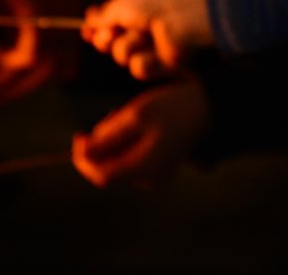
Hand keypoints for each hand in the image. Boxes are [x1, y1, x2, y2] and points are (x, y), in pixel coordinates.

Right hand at [0, 0, 81, 102]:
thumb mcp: (18, 8)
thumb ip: (21, 34)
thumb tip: (14, 66)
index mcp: (69, 17)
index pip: (68, 62)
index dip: (43, 78)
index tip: (16, 86)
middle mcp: (70, 19)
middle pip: (54, 72)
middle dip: (20, 91)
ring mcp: (57, 17)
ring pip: (37, 68)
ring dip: (5, 85)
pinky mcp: (39, 15)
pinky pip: (26, 55)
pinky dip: (6, 59)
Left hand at [72, 78, 210, 189]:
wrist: (208, 108)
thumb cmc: (172, 108)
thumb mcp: (135, 116)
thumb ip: (107, 137)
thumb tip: (82, 152)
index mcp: (143, 169)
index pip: (100, 175)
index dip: (83, 158)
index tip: (80, 135)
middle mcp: (147, 179)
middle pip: (108, 169)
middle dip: (101, 144)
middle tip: (113, 115)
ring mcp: (154, 174)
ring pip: (118, 163)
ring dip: (113, 141)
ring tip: (126, 115)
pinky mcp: (157, 166)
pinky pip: (131, 159)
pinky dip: (126, 142)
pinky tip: (136, 123)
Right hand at [81, 0, 212, 80]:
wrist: (181, 17)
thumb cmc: (152, 4)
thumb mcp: (120, 5)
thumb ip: (103, 16)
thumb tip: (89, 18)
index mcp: (132, 10)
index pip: (107, 22)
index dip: (95, 28)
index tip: (85, 30)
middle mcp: (139, 28)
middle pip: (108, 44)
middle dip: (105, 39)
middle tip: (111, 33)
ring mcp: (149, 47)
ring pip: (121, 56)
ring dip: (128, 45)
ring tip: (144, 34)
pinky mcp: (159, 63)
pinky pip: (138, 68)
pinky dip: (144, 58)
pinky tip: (155, 49)